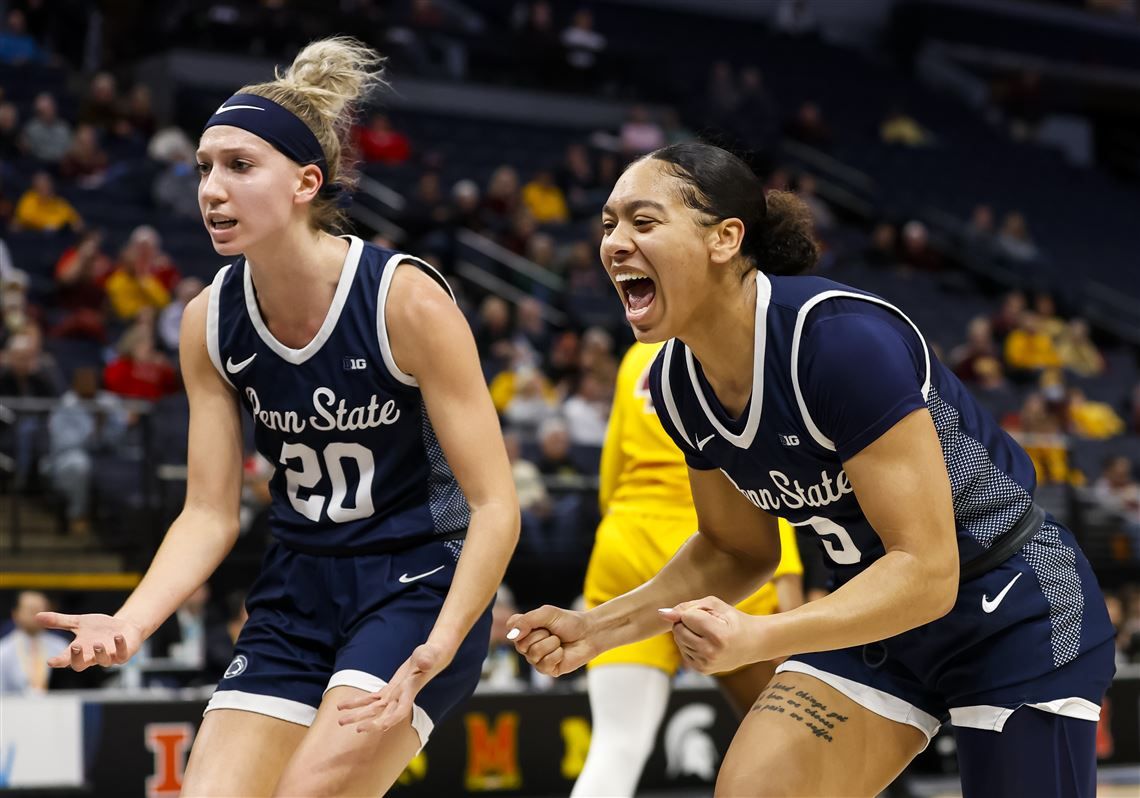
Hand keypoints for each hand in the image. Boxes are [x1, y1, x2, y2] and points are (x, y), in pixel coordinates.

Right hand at [37, 612, 143, 670]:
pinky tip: (118, 636)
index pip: (65, 659)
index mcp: (79, 651)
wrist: (124, 627)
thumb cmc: (99, 628)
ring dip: (100, 653)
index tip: (50, 661)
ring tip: (97, 643)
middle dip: (77, 658)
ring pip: (103, 661)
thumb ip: (60, 622)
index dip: (58, 661)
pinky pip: (122, 654)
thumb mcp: (79, 623)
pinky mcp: (124, 654)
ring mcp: (109, 657)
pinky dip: (120, 646)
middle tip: (75, 646)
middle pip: (81, 665)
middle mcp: (92, 656)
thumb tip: (36, 616)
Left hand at [336, 642, 451, 734]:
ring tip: (340, 720)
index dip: (386, 721)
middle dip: (366, 721)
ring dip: (357, 714)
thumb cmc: (432, 654)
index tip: (375, 727)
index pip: (399, 712)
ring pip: (373, 709)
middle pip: (382, 714)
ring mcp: (394, 695)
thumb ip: (427, 659)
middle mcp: (400, 698)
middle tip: (350, 726)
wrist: (432, 656)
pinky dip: (358, 702)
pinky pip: (371, 698)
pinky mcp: (389, 690)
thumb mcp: (429, 654)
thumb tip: (425, 663)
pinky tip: (343, 705)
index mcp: (410, 692)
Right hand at [506, 605, 591, 676]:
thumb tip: (511, 635)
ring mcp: (536, 659)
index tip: (539, 622)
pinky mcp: (547, 670)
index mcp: (525, 629)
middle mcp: (528, 645)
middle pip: (522, 644)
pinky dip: (556, 655)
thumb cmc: (568, 622)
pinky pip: (544, 664)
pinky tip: (562, 652)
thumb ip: (526, 621)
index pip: (511, 628)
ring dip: (551, 644)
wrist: (588, 634)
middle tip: (552, 632)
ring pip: (534, 654)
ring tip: (558, 641)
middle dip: (541, 635)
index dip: (524, 625)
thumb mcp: (547, 613)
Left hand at [659, 597, 763, 674]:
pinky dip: (690, 643)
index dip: (693, 611)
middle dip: (686, 622)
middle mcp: (711, 653)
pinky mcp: (701, 670)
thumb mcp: (715, 605)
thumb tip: (662, 613)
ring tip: (708, 632)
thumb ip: (687, 606)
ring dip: (687, 632)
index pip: (687, 617)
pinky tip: (705, 642)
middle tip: (706, 622)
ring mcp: (706, 664)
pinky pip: (683, 650)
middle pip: (678, 630)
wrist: (753, 643)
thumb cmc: (733, 620)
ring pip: (678, 640)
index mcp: (718, 636)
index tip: (707, 614)